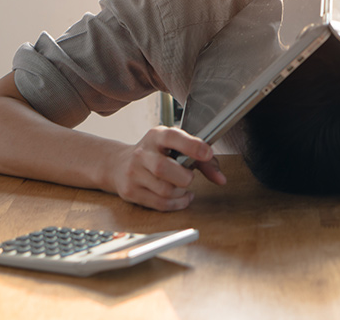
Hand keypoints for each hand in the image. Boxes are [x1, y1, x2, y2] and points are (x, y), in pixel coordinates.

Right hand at [107, 126, 225, 210]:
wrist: (118, 164)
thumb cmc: (156, 154)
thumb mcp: (176, 148)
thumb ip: (203, 160)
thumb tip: (221, 179)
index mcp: (156, 136)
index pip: (173, 138)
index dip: (192, 146)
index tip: (207, 153)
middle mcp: (142, 153)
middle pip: (164, 169)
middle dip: (184, 177)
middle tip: (188, 177)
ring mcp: (133, 173)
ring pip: (164, 190)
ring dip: (181, 192)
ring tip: (182, 187)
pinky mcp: (130, 192)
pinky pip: (160, 204)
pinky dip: (177, 203)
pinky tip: (180, 197)